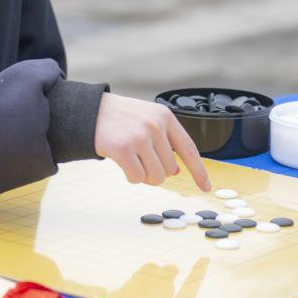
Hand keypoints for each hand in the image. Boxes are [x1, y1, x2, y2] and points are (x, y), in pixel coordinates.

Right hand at [94, 93, 211, 191]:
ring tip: (132, 159)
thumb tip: (176, 170)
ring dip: (144, 175)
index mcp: (166, 117)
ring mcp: (140, 137)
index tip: (206, 186)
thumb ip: (165, 141)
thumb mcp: (149, 119)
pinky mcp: (123, 149)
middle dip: (156, 171)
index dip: (199, 171)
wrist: (91, 111)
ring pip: (155, 177)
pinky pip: (137, 178)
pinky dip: (131, 177)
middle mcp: (155, 126)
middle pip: (169, 170)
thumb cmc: (122, 118)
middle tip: (141, 157)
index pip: (189, 149)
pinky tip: (123, 163)